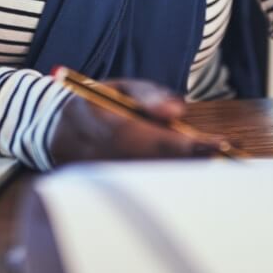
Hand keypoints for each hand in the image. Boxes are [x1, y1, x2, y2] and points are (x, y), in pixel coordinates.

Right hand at [48, 78, 227, 165]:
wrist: (54, 129)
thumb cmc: (94, 102)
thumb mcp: (118, 86)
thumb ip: (149, 94)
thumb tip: (177, 111)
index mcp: (109, 124)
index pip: (157, 140)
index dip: (190, 146)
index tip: (218, 145)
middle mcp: (107, 154)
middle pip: (158, 164)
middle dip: (190, 160)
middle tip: (214, 150)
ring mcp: (106, 174)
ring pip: (152, 177)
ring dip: (178, 168)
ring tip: (197, 155)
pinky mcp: (107, 186)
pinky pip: (142, 183)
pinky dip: (162, 175)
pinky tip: (173, 165)